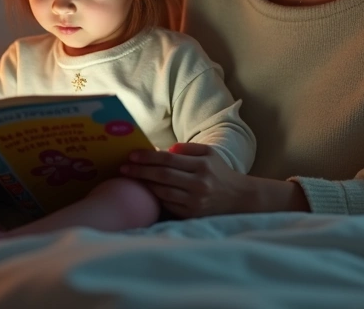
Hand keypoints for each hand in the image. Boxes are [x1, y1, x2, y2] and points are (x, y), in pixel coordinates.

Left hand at [120, 143, 251, 217]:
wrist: (240, 199)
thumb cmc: (220, 173)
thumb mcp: (209, 154)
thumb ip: (187, 149)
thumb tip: (164, 150)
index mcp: (202, 165)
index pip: (168, 159)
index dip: (148, 157)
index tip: (131, 155)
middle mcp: (198, 183)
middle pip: (162, 176)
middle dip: (140, 171)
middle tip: (123, 168)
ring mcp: (195, 201)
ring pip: (163, 192)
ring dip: (145, 185)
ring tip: (131, 179)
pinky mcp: (192, 215)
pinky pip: (168, 205)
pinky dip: (156, 198)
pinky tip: (147, 192)